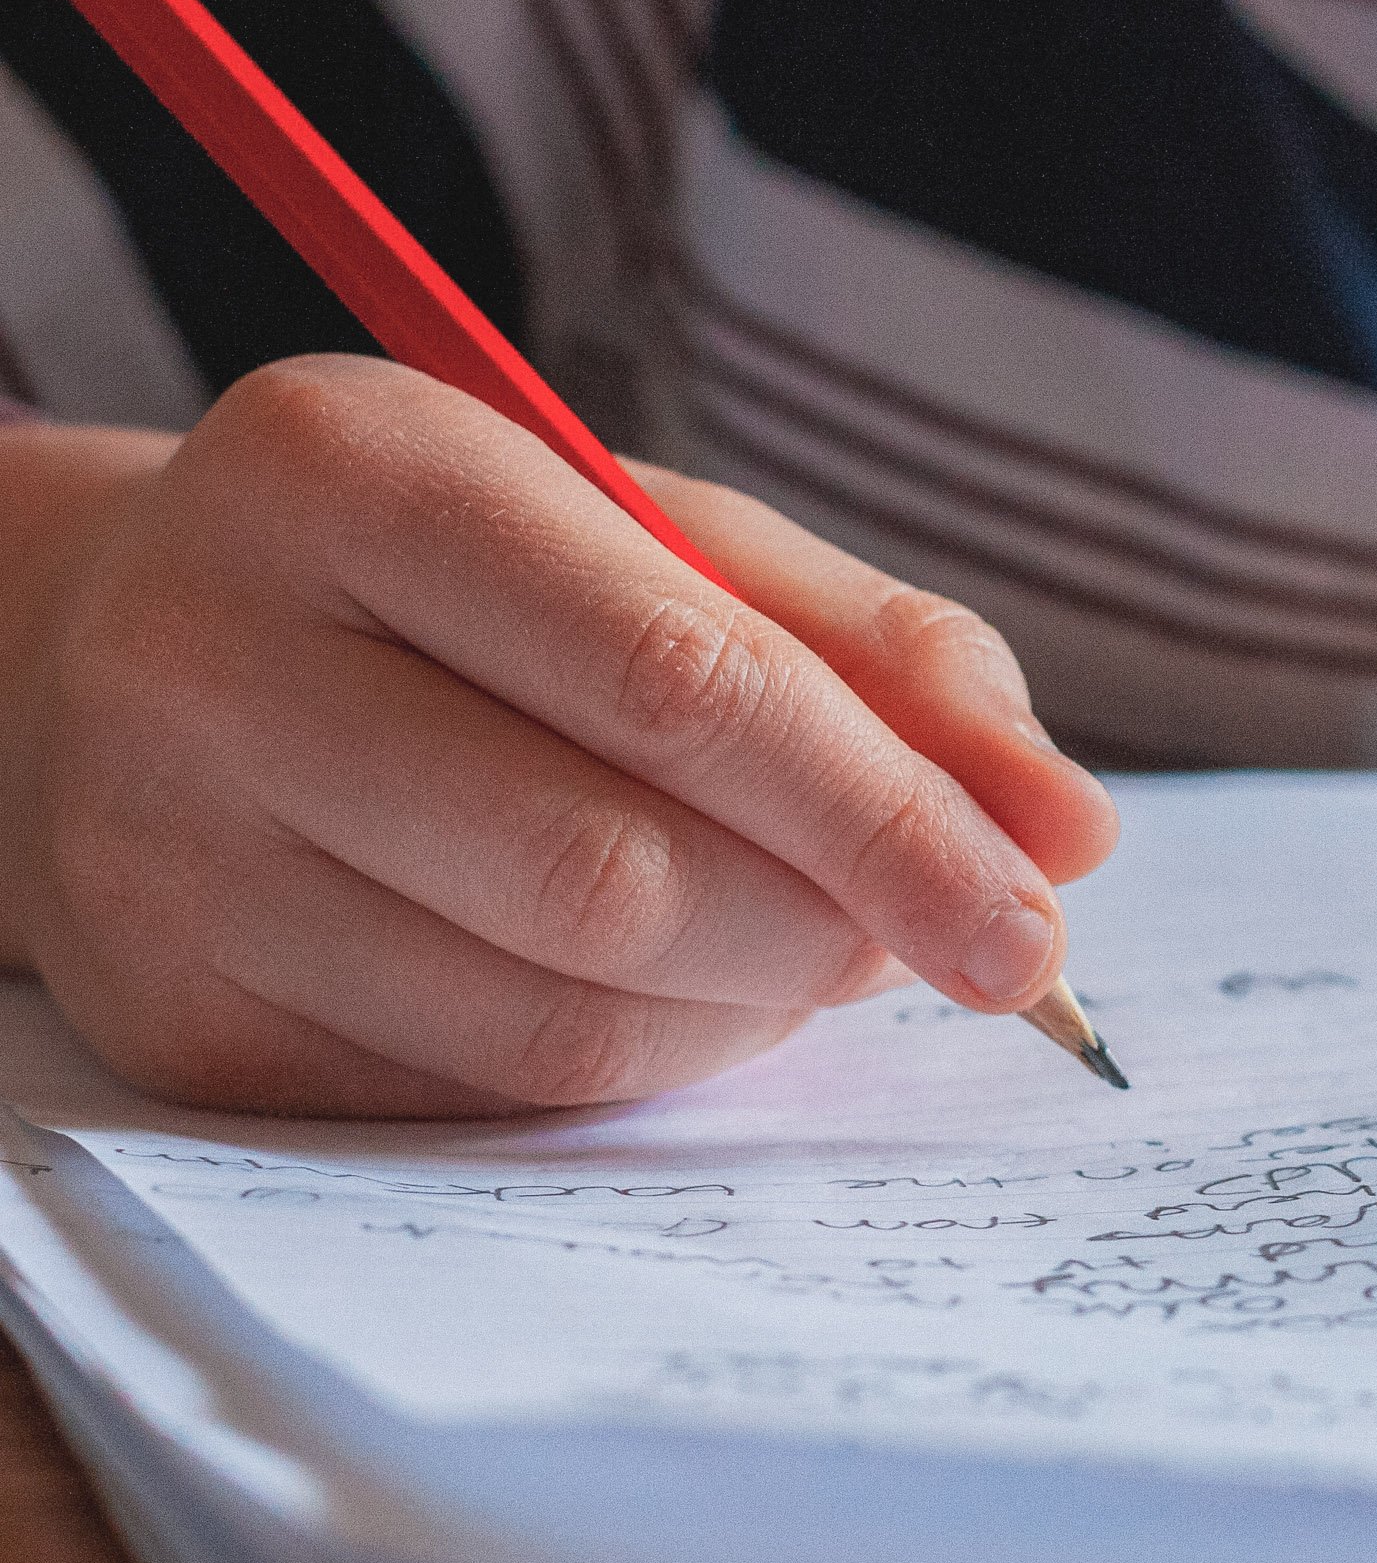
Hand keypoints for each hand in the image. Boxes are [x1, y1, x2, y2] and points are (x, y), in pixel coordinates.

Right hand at [0, 355, 1115, 1115]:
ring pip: (561, 1013)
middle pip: (613, 871)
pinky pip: (488, 1095)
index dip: (888, 814)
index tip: (1040, 908)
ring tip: (814, 942)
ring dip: (758, 1005)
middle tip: (951, 941)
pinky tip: (681, 987)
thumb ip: (881, 655)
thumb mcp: (661, 540)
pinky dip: (649, 1061)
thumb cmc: (459, 583)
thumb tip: (1067, 829)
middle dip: (836, 927)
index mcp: (351, 467)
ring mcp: (165, 860)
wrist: (122, 653)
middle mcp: (214, 657)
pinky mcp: (177, 1025)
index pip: (677, 676)